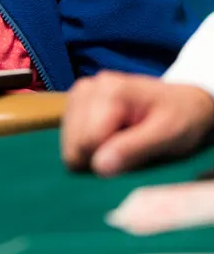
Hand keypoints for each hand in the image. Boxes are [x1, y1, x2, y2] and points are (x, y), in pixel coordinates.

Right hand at [61, 70, 213, 175]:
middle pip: (74, 143)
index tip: (133, 159)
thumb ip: (133, 149)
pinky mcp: (78, 99)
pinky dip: (88, 144)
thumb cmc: (182, 118)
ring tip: (121, 142)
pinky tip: (110, 137)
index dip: (107, 162)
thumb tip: (98, 166)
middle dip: (98, 157)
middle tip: (129, 151)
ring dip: (93, 151)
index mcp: (110, 91)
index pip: (87, 143)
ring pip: (68, 141)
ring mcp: (81, 91)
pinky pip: (70, 134)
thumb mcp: (168, 136)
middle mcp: (89, 86)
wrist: (185, 101)